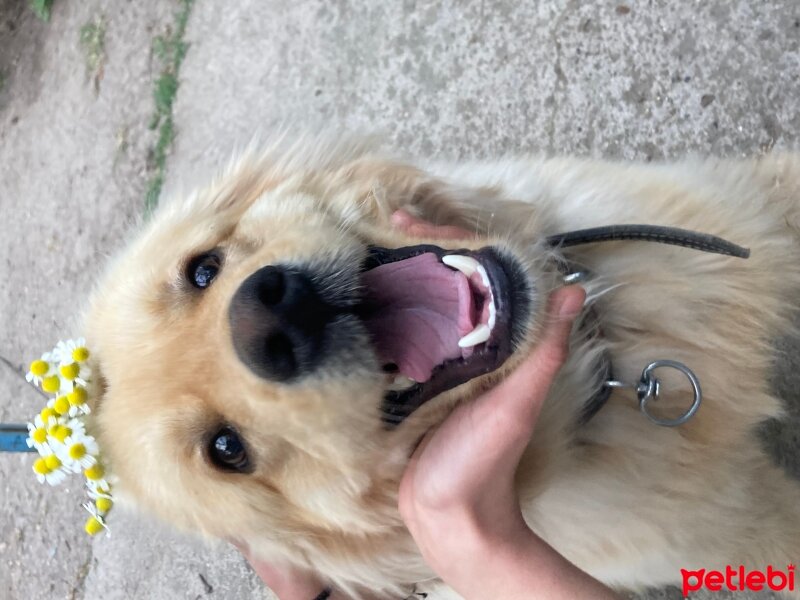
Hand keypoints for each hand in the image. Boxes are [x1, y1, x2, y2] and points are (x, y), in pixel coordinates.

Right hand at [394, 210, 617, 598]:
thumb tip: (575, 291)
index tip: (413, 222)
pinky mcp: (403, 385)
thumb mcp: (518, 402)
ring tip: (364, 253)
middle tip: (383, 229)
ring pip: (414, 311)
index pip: (472, 278)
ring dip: (394, 281)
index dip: (447, 244)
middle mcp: (460, 347)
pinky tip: (354, 304)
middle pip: (439, 288)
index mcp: (490, 343)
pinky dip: (377, 320)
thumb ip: (544, 350)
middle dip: (414, 255)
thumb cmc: (487, 461)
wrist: (449, 514)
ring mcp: (429, 365)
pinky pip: (391, 343)